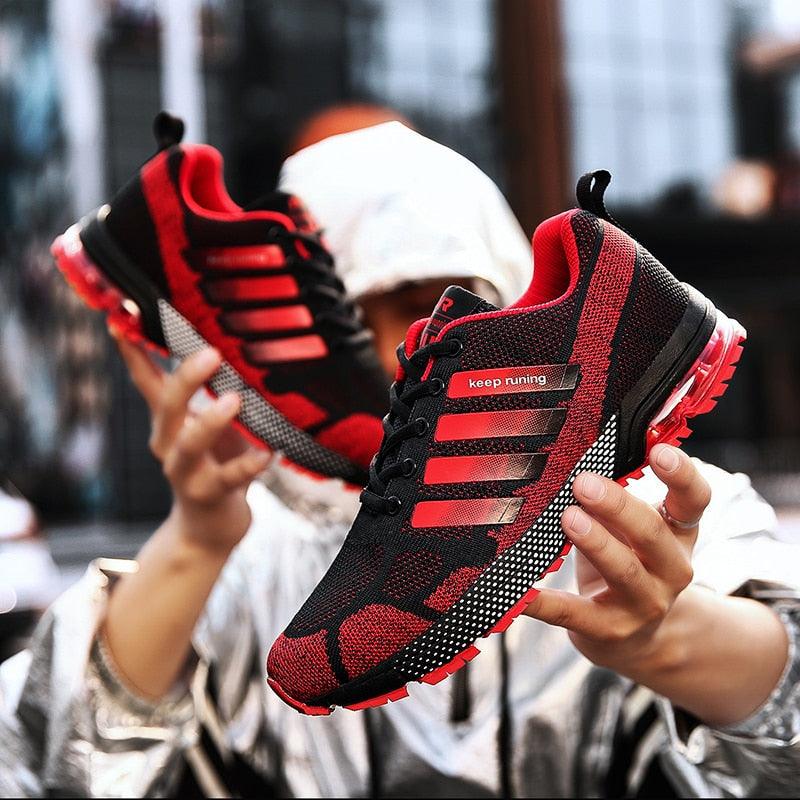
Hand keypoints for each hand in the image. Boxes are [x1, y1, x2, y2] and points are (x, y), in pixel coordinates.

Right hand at [114, 334, 270, 553]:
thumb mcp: (205, 421)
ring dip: (210, 421)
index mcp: (167, 420)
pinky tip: (267, 454)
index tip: (120, 320)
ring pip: (190, 444)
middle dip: (185, 378)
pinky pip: (229, 478)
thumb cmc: (214, 462)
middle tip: (210, 353)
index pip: (145, 380)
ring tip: (233, 400)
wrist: (209, 527)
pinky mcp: (208, 494)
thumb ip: (208, 391)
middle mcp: (168, 443)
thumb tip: (218, 341)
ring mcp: (184, 471)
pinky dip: (248, 464)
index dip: (133, 352)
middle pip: (168, 406)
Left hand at [525, 444, 710, 675]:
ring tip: (568, 517)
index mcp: (678, 532)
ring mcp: (643, 602)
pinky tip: (519, 592)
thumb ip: (614, 499)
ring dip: (596, 542)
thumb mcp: (630, 528)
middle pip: (652, 533)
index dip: (681, 474)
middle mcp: (670, 568)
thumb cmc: (626, 562)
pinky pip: (572, 613)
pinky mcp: (608, 629)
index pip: (694, 499)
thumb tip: (572, 460)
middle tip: (584, 483)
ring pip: (624, 570)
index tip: (659, 450)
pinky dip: (544, 603)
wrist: (638, 639)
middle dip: (617, 505)